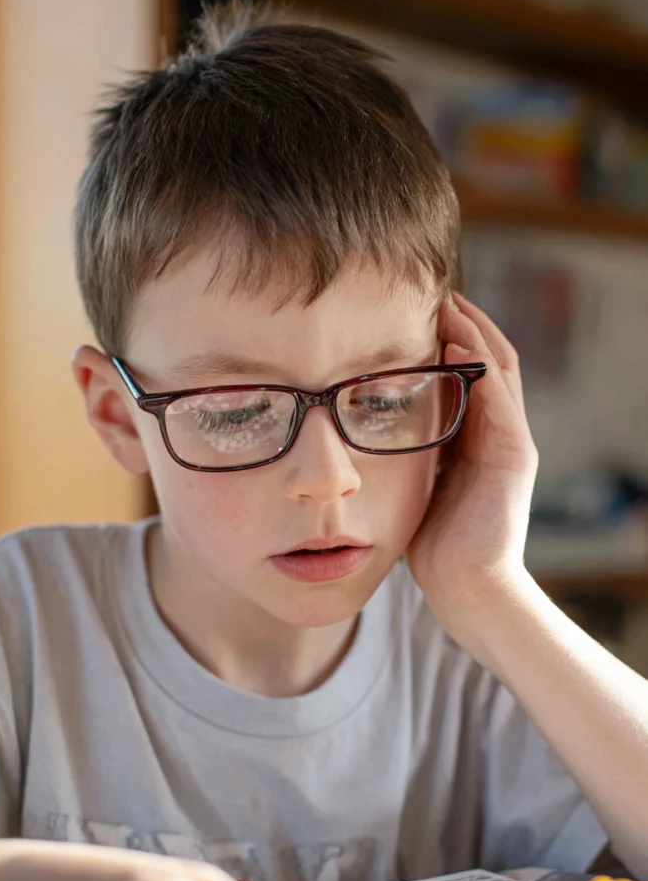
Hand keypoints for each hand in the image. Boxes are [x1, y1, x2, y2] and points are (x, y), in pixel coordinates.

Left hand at [405, 293, 537, 634]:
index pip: (468, 374)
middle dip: (462, 324)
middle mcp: (499, 434)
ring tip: (448, 302)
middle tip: (432, 291)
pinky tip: (458, 342)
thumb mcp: (414, 485)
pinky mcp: (514, 458)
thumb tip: (366, 430)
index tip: (413, 312)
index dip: (447, 340)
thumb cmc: (435, 546)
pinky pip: (500, 400)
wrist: (466, 589)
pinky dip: (481, 368)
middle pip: (487, 361)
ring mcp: (511, 443)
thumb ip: (407, 454)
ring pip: (499, 370)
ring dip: (474, 332)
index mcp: (476, 439)